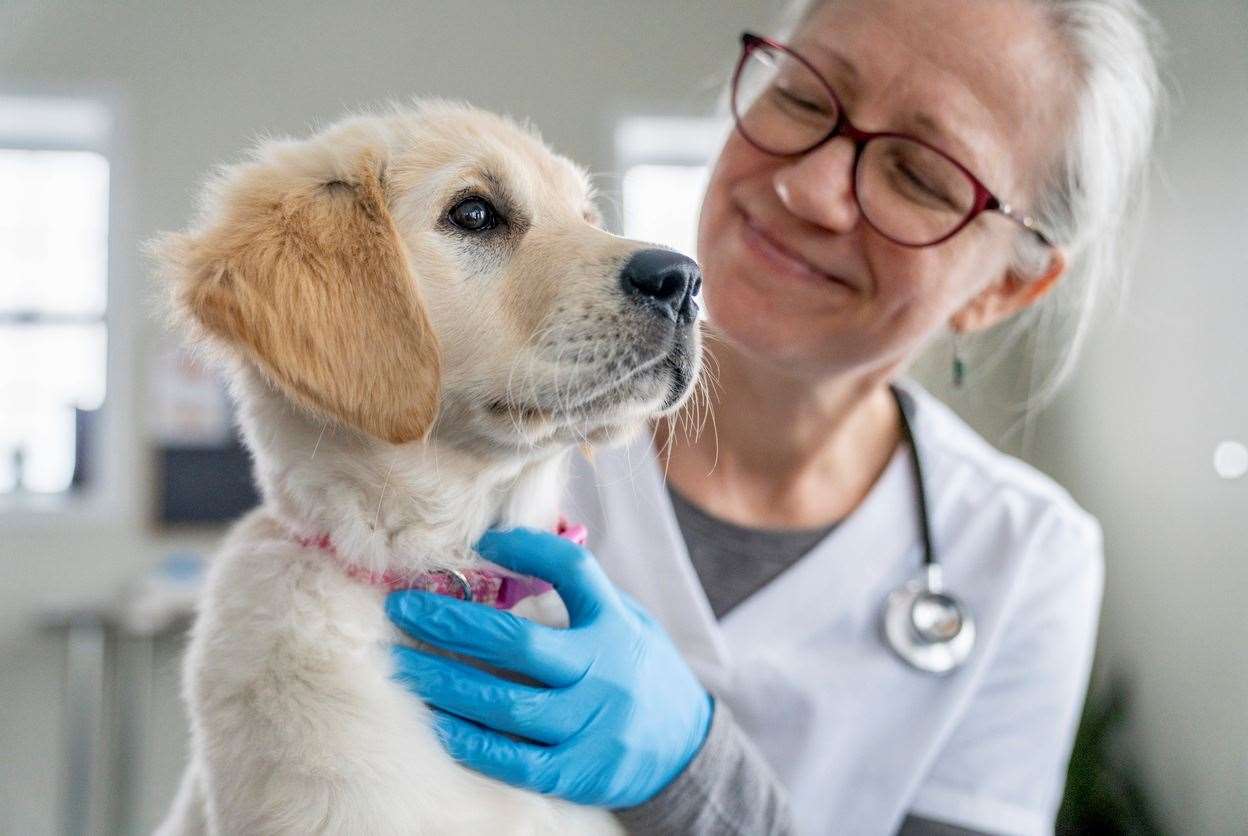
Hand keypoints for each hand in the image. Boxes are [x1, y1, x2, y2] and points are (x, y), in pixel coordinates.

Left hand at [386, 527, 711, 808]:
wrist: (686, 749)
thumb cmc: (638, 671)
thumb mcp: (626, 619)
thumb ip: (580, 591)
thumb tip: (511, 543)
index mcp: (615, 626)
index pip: (574, 572)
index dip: (529, 550)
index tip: (483, 540)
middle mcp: (605, 673)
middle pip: (518, 643)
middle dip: (453, 624)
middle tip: (402, 607)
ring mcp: (592, 727)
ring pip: (506, 705)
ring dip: (445, 684)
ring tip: (402, 666)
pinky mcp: (577, 773)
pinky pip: (513, 759)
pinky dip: (469, 740)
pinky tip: (434, 722)